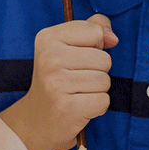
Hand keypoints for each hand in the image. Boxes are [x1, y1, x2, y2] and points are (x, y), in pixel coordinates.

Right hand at [4, 16, 116, 149]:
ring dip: (97, 90)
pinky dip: (97, 107)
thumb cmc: (59, 78)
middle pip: (104, 59)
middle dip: (98, 71)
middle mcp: (49, 58)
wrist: (36, 120)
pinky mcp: (67, 107)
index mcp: (48, 38)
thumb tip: (113, 38)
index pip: (95, 31)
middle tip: (76, 80)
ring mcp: (56, 83)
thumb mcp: (69, 46)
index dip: (94, 46)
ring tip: (78, 93)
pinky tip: (80, 107)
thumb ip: (94, 29)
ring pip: (105, 81)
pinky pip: (103, 101)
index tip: (77, 58)